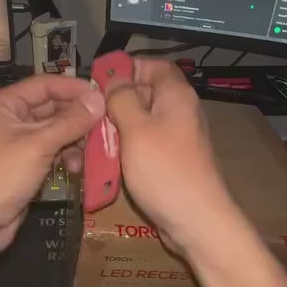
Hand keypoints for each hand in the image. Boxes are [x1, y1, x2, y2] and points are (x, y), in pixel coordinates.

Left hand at [0, 74, 104, 256]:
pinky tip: (77, 168)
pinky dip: (65, 157)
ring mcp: (16, 144)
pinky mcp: (23, 166)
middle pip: (51, 108)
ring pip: (54, 132)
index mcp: (3, 104)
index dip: (73, 88)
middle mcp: (8, 118)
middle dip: (77, 118)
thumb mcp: (38, 145)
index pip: (44, 85)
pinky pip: (50, 152)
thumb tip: (98, 98)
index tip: (103, 94)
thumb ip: (70, 121)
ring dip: (74, 141)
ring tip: (92, 151)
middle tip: (106, 124)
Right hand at [105, 58, 235, 255]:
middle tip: (90, 115)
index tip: (99, 80)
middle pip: (145, 93)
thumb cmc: (165, 171)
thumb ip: (122, 99)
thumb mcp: (136, 129)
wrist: (196, 221)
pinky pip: (144, 145)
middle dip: (116, 102)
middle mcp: (179, 111)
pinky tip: (107, 161)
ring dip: (116, 129)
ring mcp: (176, 138)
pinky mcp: (170, 161)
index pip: (153, 65)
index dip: (127, 67)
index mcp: (175, 95)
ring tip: (91, 140)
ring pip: (140, 122)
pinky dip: (125, 150)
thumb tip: (114, 78)